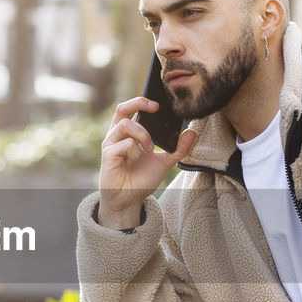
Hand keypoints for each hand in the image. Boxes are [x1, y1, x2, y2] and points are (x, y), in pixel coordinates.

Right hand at [97, 97, 197, 228]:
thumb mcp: (164, 162)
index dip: (144, 101)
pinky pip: (123, 144)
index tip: (161, 104)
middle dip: (139, 102)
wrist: (129, 200)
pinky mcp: (108, 155)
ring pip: (125, 124)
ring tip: (150, 148)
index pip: (133, 108)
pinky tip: (138, 158)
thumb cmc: (141, 180)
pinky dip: (134, 149)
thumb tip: (193, 132)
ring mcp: (111, 144)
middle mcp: (118, 135)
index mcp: (129, 133)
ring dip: (142, 133)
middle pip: (122, 108)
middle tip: (156, 107)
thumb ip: (178, 149)